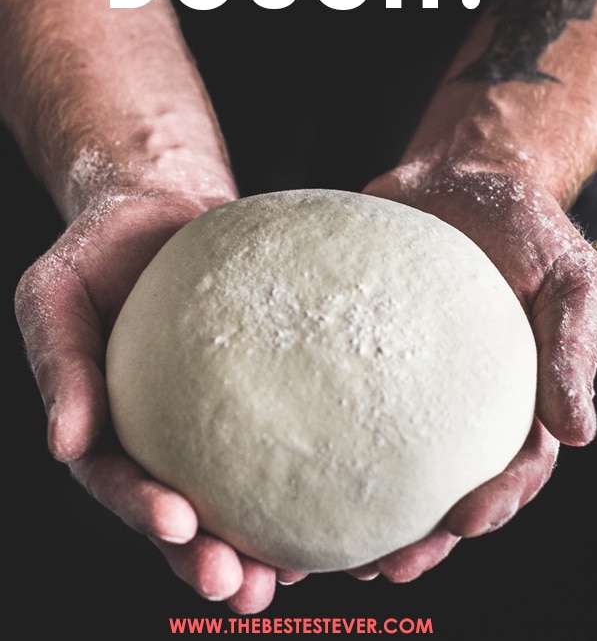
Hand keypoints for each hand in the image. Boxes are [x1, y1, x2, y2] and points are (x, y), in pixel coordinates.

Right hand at [14, 190, 305, 612]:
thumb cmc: (99, 250)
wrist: (162, 207)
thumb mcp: (55, 294)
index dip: (143, 511)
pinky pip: (286, 430)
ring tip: (294, 572)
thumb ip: (58, 363)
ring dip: (264, 540)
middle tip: (243, 587)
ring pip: (241, 491)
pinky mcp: (265, 385)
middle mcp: (164, 432)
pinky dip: (309, 469)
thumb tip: (64, 443)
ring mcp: (216, 415)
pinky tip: (342, 490)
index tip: (178, 524)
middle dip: (210, 558)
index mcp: (109, 423)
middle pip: (184, 512)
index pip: (119, 481)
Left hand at [355, 164, 596, 582]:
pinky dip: (322, 446)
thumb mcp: (567, 277)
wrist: (456, 177)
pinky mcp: (360, 357)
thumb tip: (579, 434)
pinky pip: (340, 406)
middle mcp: (459, 403)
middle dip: (423, 536)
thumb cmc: (521, 226)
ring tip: (332, 553)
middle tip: (388, 566)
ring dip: (367, 514)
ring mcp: (406, 383)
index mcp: (515, 396)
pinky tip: (290, 471)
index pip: (514, 467)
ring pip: (389, 463)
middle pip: (446, 485)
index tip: (464, 523)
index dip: (495, 502)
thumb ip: (574, 346)